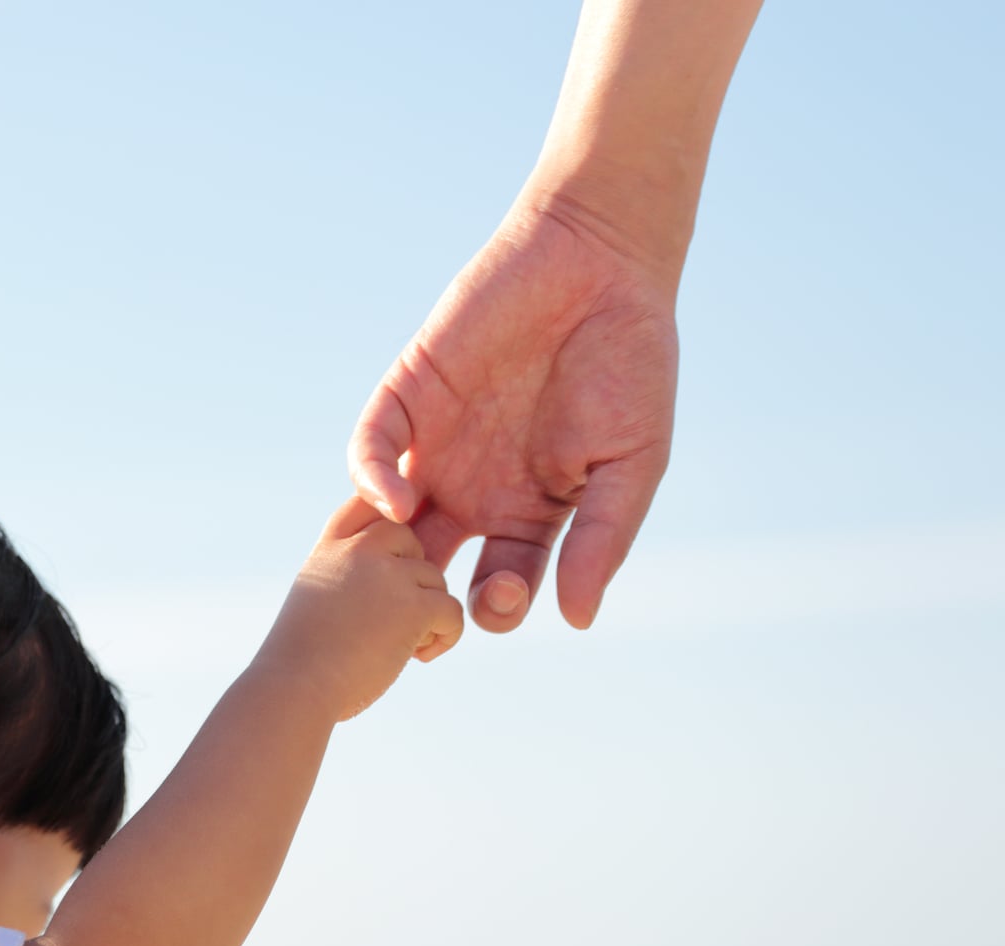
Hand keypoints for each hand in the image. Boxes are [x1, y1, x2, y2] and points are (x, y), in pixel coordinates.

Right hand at [251, 497, 464, 722]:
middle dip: (412, 574)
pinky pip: (451, 610)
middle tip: (397, 618)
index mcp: (328, 549)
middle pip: (408, 537)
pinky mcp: (413, 605)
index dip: (384, 520)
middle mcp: (358, 550)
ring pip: (434, 578)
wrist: (294, 689)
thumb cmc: (298, 663)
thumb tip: (386, 588)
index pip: (364, 505)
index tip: (388, 557)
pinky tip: (421, 657)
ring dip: (428, 614)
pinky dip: (446, 636)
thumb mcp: (314, 602)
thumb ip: (345, 580)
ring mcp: (387, 574)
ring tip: (405, 648)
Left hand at [348, 198, 679, 632]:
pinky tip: (398, 502)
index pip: (496, 586)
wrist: (602, 267)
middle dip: (424, 597)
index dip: (491, 609)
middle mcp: (475, 489)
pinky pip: (372, 448)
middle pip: (432, 566)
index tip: (498, 607)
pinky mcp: (410, 396)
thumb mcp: (632, 463)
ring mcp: (437, 445)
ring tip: (396, 569)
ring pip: (388, 518)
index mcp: (528, 514)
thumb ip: (603, 539)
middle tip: (431, 606)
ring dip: (384, 550)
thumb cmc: (632, 366)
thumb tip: (577, 619)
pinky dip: (373, 478)